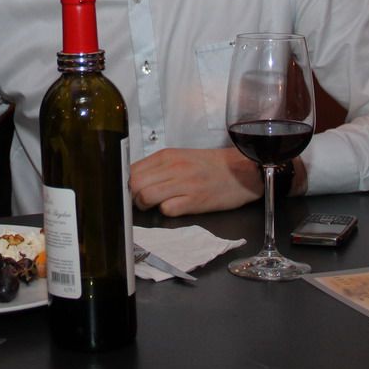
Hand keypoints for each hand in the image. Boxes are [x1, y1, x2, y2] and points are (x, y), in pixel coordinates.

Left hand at [129, 147, 262, 215]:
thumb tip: (133, 179)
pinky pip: (167, 210)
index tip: (130, 191)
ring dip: (146, 205)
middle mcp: (173, 167)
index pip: (131, 170)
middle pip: (134, 184)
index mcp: (167, 156)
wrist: (242, 170)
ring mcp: (183, 184)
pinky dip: (166, 212)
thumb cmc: (210, 166)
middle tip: (142, 201)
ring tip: (156, 206)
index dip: (127, 184)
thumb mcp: (181, 158)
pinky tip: (175, 208)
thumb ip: (158, 167)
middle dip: (133, 196)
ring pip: (146, 196)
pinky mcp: (195, 201)